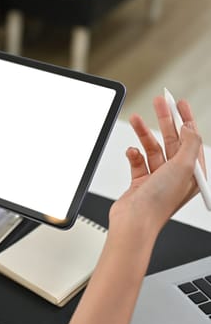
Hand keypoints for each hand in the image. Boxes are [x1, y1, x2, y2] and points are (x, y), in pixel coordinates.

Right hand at [109, 97, 204, 238]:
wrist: (134, 222)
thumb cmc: (160, 202)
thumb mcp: (182, 167)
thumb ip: (189, 143)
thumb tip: (189, 127)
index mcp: (192, 173)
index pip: (191, 139)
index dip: (186, 118)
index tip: (178, 103)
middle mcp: (176, 175)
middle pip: (172, 139)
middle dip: (164, 120)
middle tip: (159, 102)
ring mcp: (158, 178)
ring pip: (152, 148)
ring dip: (143, 133)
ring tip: (135, 119)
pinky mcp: (140, 181)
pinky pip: (138, 161)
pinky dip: (133, 154)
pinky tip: (131, 151)